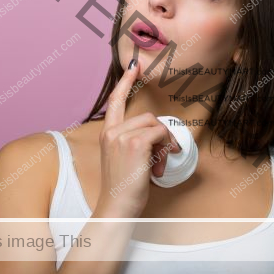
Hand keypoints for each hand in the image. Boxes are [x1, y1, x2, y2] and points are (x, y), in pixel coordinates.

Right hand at [95, 59, 181, 217]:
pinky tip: (158, 168)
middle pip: (147, 116)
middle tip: (161, 158)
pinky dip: (166, 149)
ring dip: (164, 145)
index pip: (115, 100)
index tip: (134, 65)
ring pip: (155, 125)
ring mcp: (121, 136)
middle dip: (160, 136)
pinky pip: (161, 134)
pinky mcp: (135, 142)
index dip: (126, 81)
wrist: (117, 208)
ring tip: (157, 166)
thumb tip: (159, 134)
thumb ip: (134, 142)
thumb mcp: (126, 160)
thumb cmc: (124, 189)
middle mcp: (111, 131)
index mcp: (107, 134)